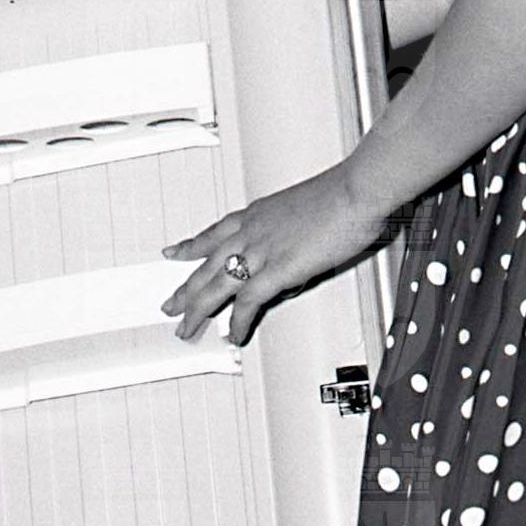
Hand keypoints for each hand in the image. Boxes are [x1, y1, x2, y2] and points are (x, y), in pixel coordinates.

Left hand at [160, 168, 389, 346]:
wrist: (354, 191)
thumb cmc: (340, 195)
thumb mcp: (302, 210)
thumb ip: (290, 233)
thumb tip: (295, 256)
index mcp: (256, 214)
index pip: (213, 233)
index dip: (191, 246)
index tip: (175, 253)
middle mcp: (250, 231)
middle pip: (205, 265)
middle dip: (185, 289)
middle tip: (170, 305)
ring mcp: (260, 250)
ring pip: (214, 285)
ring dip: (198, 310)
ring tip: (187, 328)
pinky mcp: (276, 269)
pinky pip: (247, 301)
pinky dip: (238, 320)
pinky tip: (234, 333)